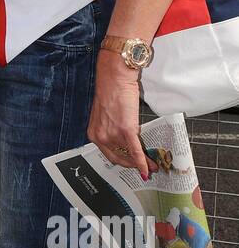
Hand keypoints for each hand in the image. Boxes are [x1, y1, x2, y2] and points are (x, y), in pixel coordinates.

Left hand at [87, 50, 157, 178]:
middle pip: (119, 158)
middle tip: (146, 169)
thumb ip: (114, 129)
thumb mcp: (108, 115)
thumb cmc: (112, 91)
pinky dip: (143, 161)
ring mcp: (112, 135)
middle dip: (133, 166)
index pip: (109, 154)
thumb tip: (127, 139)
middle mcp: (100, 137)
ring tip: (153, 165)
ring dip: (142, 163)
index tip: (132, 165)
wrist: (115, 78)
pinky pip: (136, 151)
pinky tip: (149, 167)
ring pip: (129, 156)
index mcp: (95, 133)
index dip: (123, 162)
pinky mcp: (125, 130)